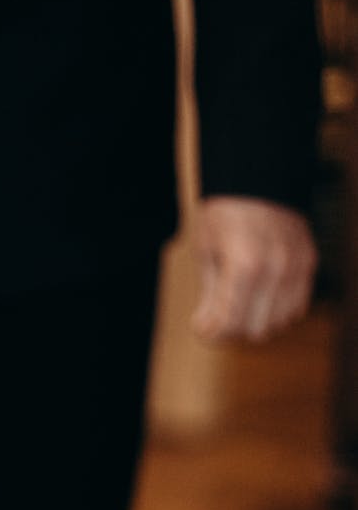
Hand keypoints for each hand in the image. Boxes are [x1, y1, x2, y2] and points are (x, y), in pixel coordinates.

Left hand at [191, 197, 317, 343]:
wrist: (256, 177)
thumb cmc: (224, 213)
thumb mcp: (207, 252)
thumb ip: (210, 294)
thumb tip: (207, 328)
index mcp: (245, 265)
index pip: (231, 323)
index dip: (212, 333)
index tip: (201, 328)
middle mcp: (276, 268)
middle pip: (256, 330)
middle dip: (233, 329)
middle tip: (217, 317)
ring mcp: (297, 266)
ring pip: (280, 322)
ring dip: (257, 321)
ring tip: (238, 306)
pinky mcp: (309, 262)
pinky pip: (298, 306)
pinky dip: (278, 310)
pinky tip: (259, 298)